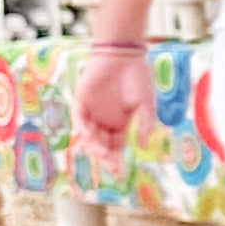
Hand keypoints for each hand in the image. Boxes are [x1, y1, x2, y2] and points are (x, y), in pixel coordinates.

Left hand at [72, 38, 151, 165]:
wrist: (123, 54)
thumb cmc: (137, 76)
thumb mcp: (146, 104)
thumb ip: (144, 125)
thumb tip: (143, 146)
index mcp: (120, 122)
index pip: (115, 146)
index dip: (116, 159)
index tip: (119, 172)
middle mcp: (104, 119)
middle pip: (101, 144)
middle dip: (104, 155)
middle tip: (109, 161)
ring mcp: (92, 110)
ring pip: (88, 134)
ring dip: (93, 144)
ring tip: (101, 150)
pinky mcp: (81, 100)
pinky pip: (78, 118)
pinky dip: (81, 128)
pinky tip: (87, 135)